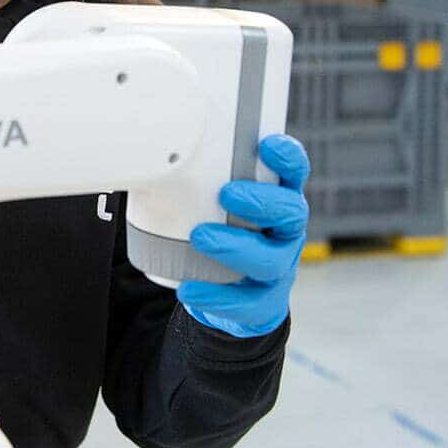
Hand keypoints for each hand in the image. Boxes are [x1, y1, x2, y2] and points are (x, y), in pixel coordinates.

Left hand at [176, 134, 309, 337]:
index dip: (288, 158)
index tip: (268, 144)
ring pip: (270, 259)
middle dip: (262, 202)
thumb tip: (154, 160)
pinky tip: (189, 289)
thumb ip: (201, 181)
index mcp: (277, 200)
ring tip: (200, 237)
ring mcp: (279, 267)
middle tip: (227, 194)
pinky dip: (217, 296)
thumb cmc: (224, 233)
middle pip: (291, 213)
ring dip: (235, 247)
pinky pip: (248, 303)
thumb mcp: (217, 203)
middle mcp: (285, 232)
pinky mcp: (264, 301)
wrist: (234, 294)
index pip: (293, 173)